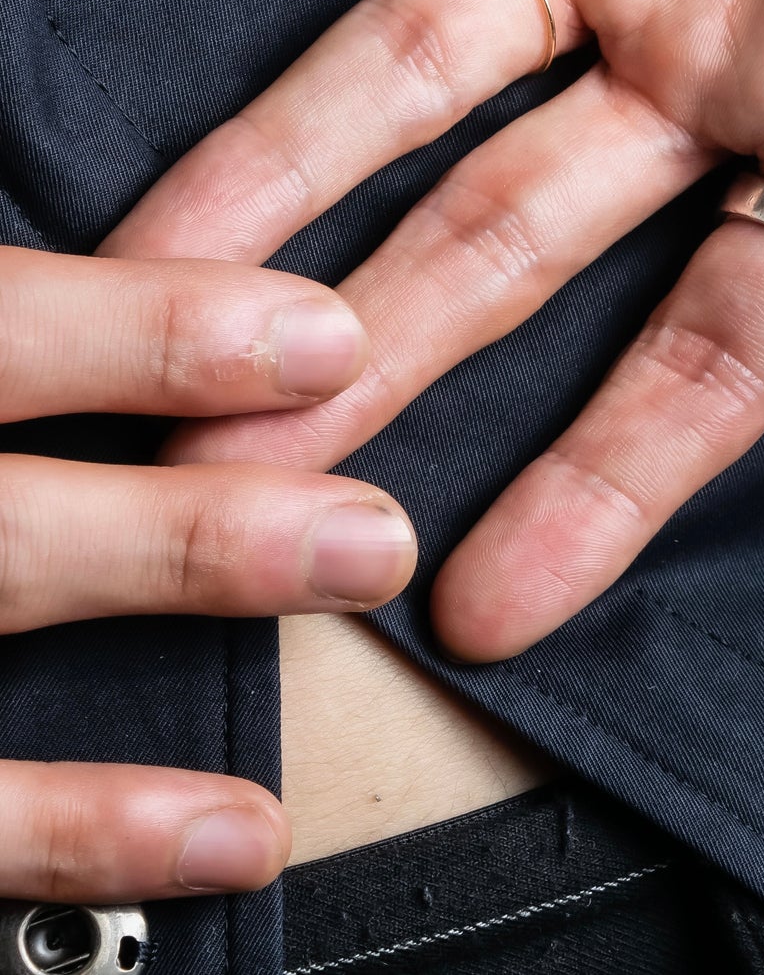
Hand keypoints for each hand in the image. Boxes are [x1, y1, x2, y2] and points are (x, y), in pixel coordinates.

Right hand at [0, 250, 415, 899]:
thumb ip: (19, 320)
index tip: (328, 334)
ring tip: (369, 558)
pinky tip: (247, 835)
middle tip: (384, 482)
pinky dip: (95, 833)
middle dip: (206, 479)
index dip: (158, 326)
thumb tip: (160, 269)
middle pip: (13, 501)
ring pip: (0, 586)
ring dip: (188, 574)